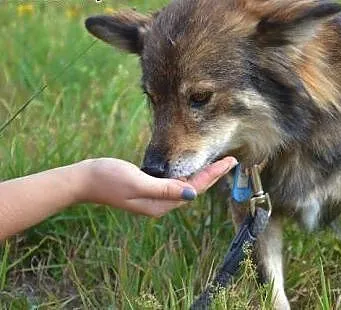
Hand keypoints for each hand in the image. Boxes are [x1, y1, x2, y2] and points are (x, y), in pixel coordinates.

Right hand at [76, 157, 237, 216]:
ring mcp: (154, 197)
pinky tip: (192, 167)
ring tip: (218, 164)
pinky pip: (174, 183)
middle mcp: (161, 203)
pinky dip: (186, 174)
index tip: (229, 162)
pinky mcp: (148, 189)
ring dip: (202, 174)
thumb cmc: (108, 178)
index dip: (213, 175)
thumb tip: (192, 193)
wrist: (84, 180)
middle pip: (194, 188)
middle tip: (230, 161)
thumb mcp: (137, 182)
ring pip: (185, 185)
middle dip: (213, 174)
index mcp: (160, 204)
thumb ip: (165, 188)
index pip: (194, 188)